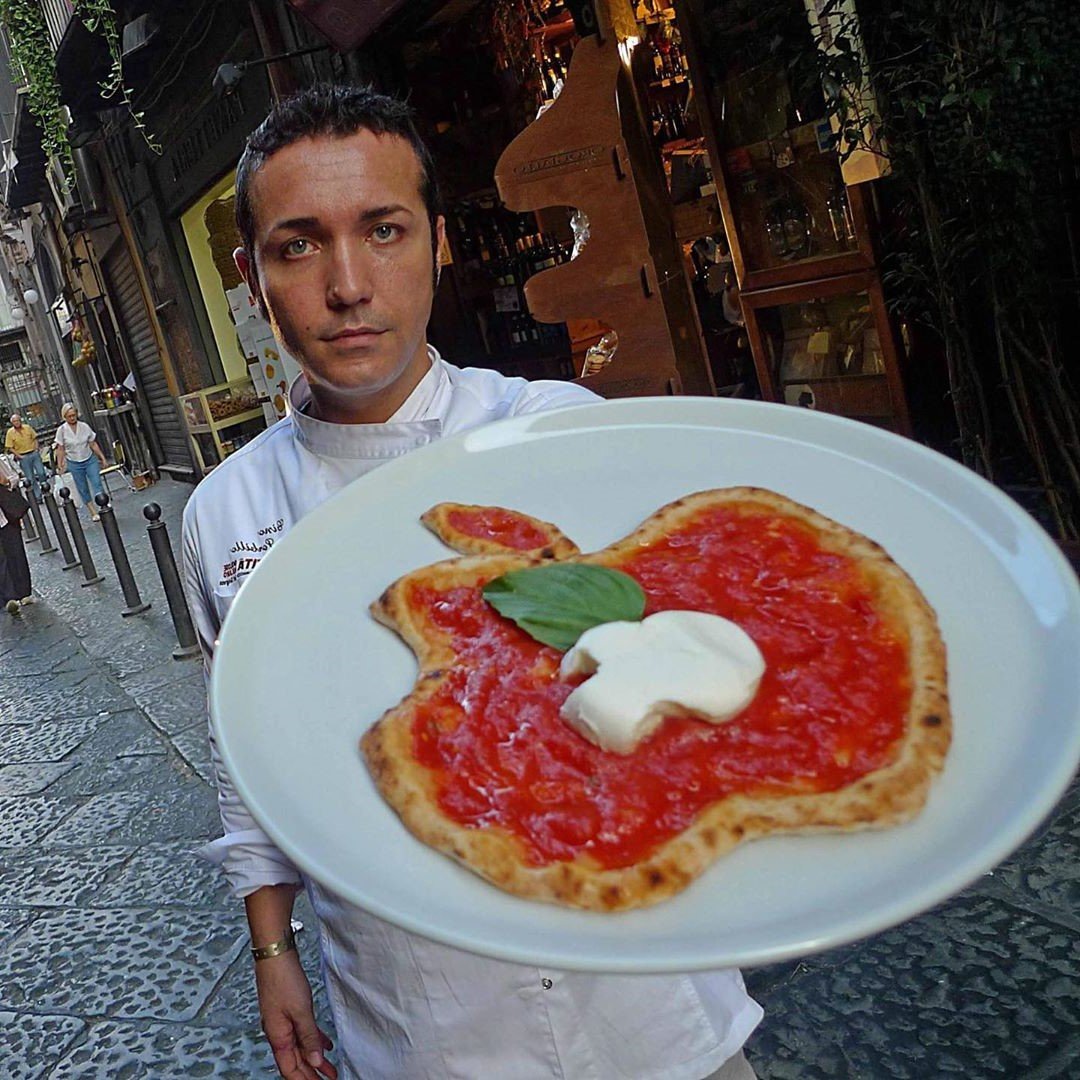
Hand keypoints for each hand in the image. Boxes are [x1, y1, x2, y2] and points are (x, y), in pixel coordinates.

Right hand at [255, 950, 337, 1078]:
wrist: (275, 955)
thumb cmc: (282, 979)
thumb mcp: (301, 1011)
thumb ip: (309, 1037)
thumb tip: (316, 1060)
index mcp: (278, 1036)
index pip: (290, 1069)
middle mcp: (278, 1032)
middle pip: (295, 1061)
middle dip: (312, 1073)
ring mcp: (283, 1021)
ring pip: (300, 1048)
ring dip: (315, 1059)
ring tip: (330, 1069)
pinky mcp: (289, 1010)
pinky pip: (302, 1032)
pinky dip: (314, 1040)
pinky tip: (325, 1044)